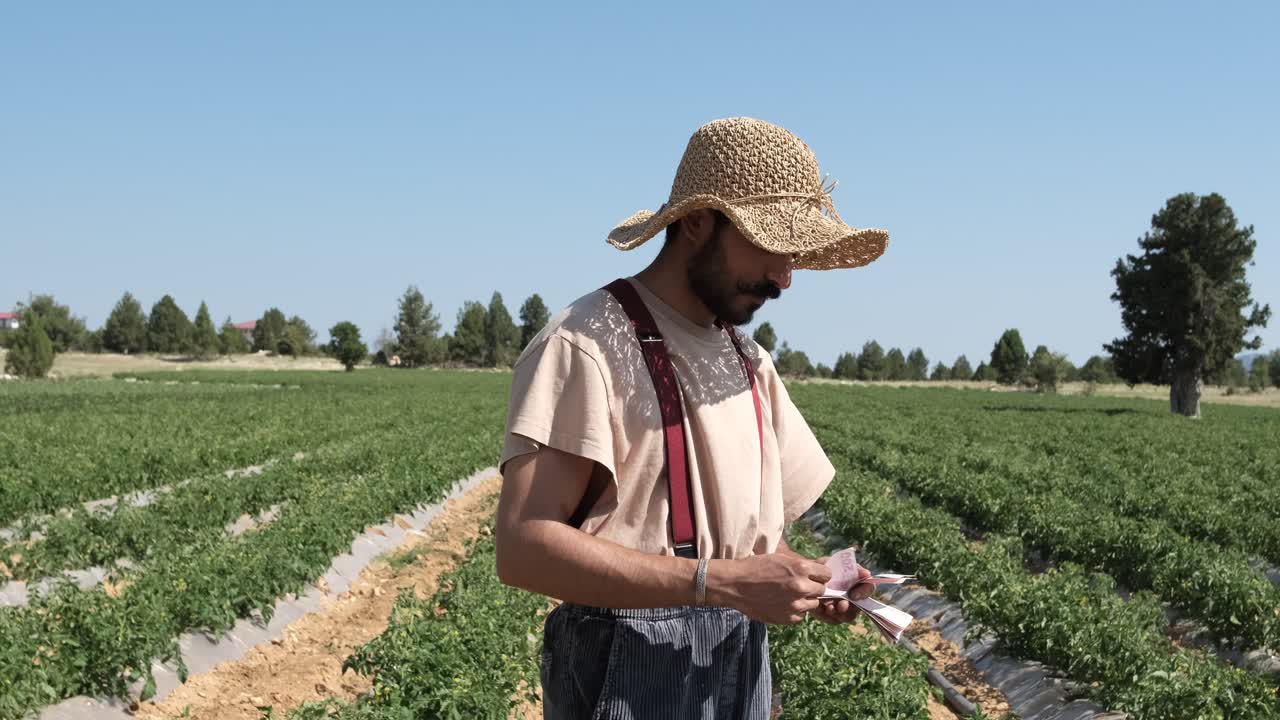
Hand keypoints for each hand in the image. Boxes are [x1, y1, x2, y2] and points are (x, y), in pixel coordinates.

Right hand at [710, 553, 830, 624]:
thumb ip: (803, 565)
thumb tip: (822, 566)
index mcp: (801, 568)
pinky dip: (794, 611)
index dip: (819, 575)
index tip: (812, 576)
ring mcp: (795, 605)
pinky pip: (801, 616)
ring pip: (813, 605)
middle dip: (813, 588)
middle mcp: (802, 587)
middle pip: (821, 590)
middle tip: (798, 586)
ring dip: (805, 600)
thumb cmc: (756, 567)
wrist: (735, 585)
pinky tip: (781, 604)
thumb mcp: (781, 558)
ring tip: (788, 595)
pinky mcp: (788, 618)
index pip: (827, 574)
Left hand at [812, 562, 872, 624]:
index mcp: (856, 582)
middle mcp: (852, 596)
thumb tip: (867, 574)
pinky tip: (821, 609)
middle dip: (850, 607)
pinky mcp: (831, 615)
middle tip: (841, 604)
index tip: (853, 594)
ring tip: (830, 607)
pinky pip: (833, 620)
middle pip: (859, 607)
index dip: (864, 592)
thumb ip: (849, 567)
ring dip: (839, 613)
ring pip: (847, 616)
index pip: (868, 587)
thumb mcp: (833, 563)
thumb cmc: (821, 568)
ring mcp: (842, 607)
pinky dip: (827, 616)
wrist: (804, 576)